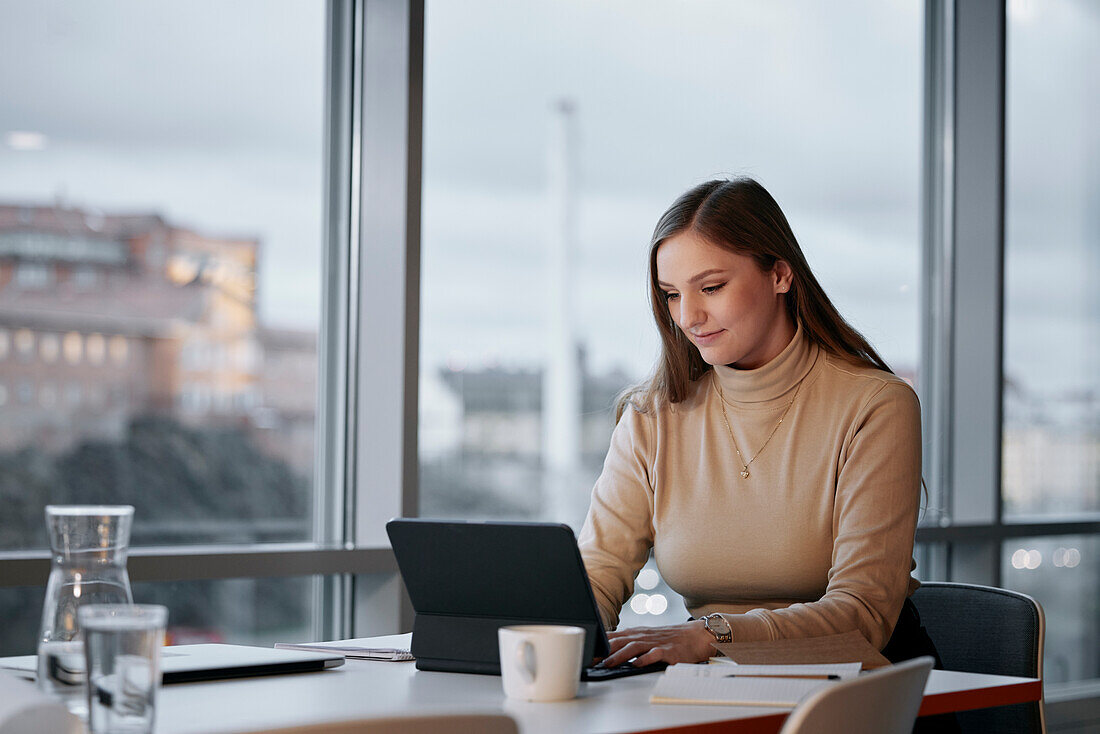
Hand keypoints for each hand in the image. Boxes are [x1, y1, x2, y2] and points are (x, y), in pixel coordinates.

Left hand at [599, 620, 716, 667]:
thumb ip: (627, 642)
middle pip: (619, 641)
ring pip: (633, 647)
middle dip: (604, 650)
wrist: (694, 636)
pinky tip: (636, 664)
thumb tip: (605, 651)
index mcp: (635, 634)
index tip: (586, 653)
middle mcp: (642, 636)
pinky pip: (654, 654)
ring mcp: (655, 643)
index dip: (598, 644)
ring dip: (619, 655)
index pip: (613, 637)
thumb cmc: (667, 638)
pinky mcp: (667, 651)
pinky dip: (644, 659)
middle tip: (591, 660)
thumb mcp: (644, 637)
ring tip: (608, 663)